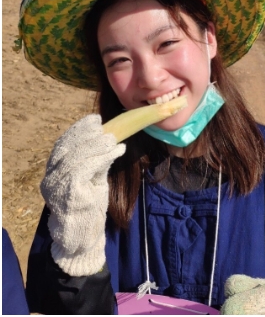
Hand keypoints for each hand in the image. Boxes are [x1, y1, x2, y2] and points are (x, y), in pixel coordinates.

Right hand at [41, 114, 125, 275]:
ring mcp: (58, 184)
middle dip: (90, 134)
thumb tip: (108, 140)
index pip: (64, 143)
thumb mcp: (92, 180)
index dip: (79, 129)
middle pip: (70, 146)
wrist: (82, 239)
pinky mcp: (69, 192)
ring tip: (115, 139)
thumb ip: (95, 162)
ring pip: (79, 155)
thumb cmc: (88, 208)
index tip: (95, 119)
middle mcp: (52, 176)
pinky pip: (87, 167)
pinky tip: (118, 151)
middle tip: (109, 130)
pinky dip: (104, 156)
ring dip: (99, 144)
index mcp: (55, 171)